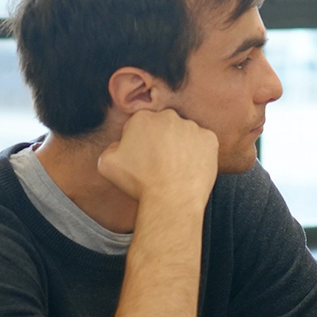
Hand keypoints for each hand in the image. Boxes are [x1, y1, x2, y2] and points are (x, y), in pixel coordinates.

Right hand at [97, 109, 218, 204]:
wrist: (171, 199)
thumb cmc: (140, 183)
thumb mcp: (107, 164)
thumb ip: (111, 147)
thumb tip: (120, 145)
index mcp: (142, 118)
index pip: (140, 125)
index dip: (140, 142)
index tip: (143, 157)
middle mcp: (168, 117)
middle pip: (164, 126)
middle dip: (161, 140)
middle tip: (159, 163)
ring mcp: (191, 127)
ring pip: (185, 134)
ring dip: (181, 146)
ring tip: (175, 168)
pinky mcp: (209, 139)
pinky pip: (203, 143)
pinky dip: (199, 153)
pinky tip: (189, 167)